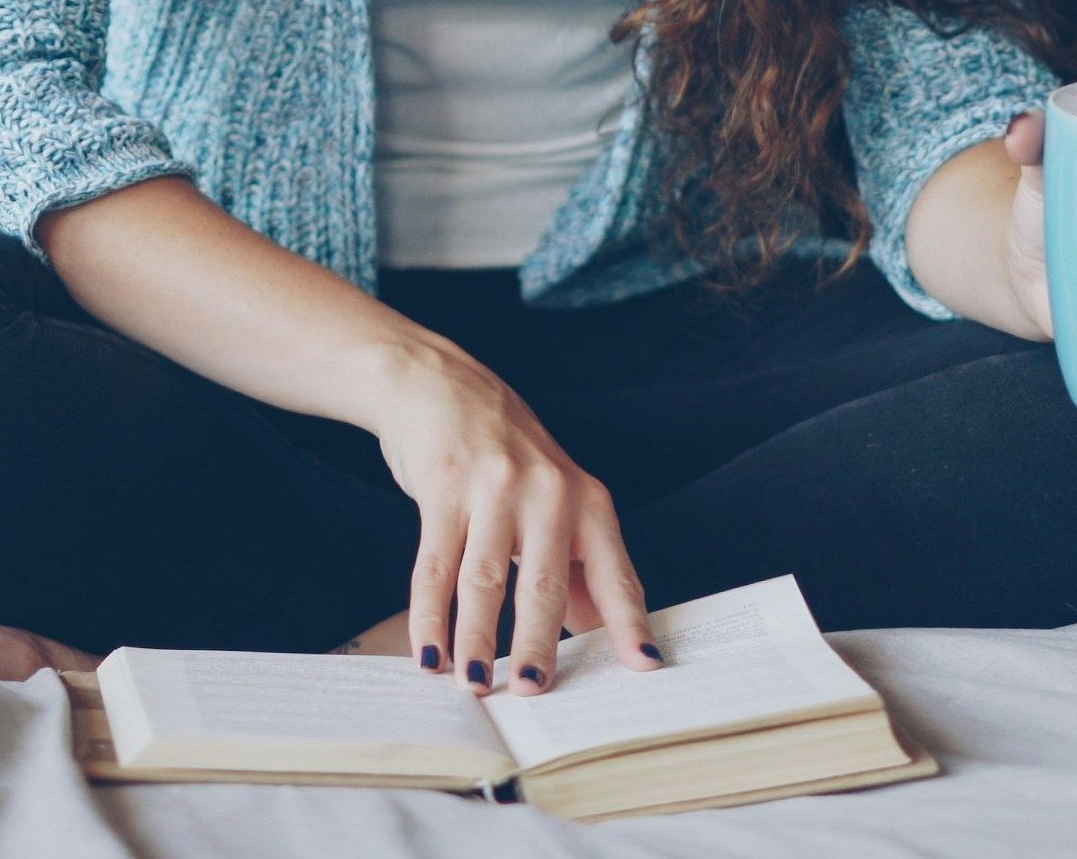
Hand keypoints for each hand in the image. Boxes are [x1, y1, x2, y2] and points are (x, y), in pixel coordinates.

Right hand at [367, 337, 661, 696]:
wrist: (440, 385)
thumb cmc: (504, 457)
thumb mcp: (554, 501)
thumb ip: (574, 565)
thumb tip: (596, 633)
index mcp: (588, 501)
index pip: (615, 573)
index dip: (630, 622)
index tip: (646, 665)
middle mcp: (548, 492)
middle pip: (545, 584)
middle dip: (538, 644)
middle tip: (533, 692)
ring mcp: (494, 487)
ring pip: (486, 579)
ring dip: (477, 639)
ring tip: (475, 684)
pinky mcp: (444, 486)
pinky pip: (436, 565)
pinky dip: (431, 615)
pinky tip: (430, 652)